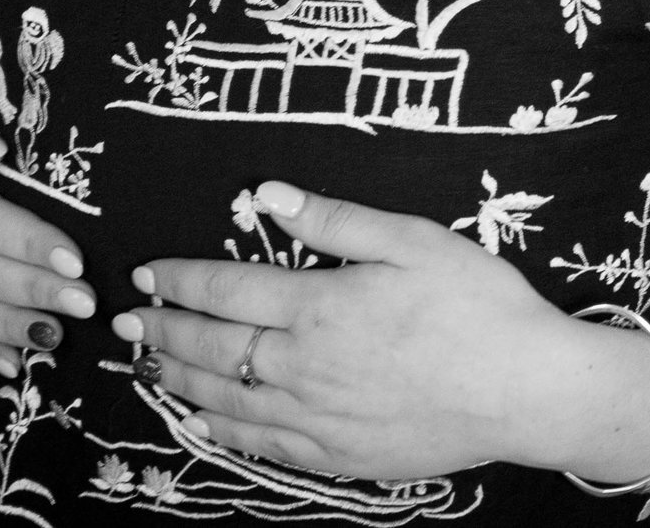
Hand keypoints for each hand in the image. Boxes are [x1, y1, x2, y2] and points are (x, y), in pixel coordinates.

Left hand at [114, 182, 584, 478]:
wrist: (524, 392)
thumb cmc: (479, 307)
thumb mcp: (413, 240)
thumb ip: (334, 220)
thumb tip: (265, 194)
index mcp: (320, 306)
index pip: (226, 289)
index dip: (180, 279)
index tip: (147, 272)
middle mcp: (304, 367)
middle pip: (212, 349)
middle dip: (161, 332)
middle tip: (125, 323)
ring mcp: (318, 418)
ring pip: (226, 401)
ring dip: (179, 381)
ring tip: (148, 368)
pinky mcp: (338, 456)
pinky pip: (262, 447)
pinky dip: (223, 432)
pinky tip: (204, 423)